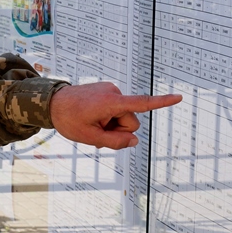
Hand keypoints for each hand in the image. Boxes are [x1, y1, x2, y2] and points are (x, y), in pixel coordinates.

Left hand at [49, 82, 181, 149]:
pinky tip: (93, 117)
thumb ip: (115, 142)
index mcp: (111, 102)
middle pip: (131, 121)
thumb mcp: (90, 138)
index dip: (161, 102)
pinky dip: (108, 117)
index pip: (141, 103)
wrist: (52, 103)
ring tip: (92, 122)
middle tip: (97, 130)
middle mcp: (114, 92)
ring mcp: (111, 90)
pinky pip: (116, 110)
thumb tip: (134, 140)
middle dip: (119, 129)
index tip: (179, 97)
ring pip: (124, 116)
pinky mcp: (108, 91)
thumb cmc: (69, 119)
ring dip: (112, 124)